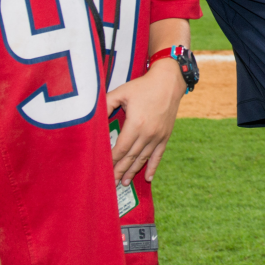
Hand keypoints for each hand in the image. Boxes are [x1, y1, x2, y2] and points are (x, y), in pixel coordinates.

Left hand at [106, 59, 186, 184]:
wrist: (169, 81)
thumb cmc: (143, 85)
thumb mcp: (122, 91)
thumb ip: (107, 103)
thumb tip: (95, 116)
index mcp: (135, 124)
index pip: (120, 148)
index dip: (111, 160)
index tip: (103, 169)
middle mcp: (148, 133)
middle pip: (130, 157)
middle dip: (119, 171)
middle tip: (110, 183)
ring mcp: (158, 136)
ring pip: (143, 158)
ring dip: (133, 171)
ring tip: (123, 182)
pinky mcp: (165, 135)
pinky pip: (158, 155)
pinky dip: (153, 167)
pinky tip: (148, 178)